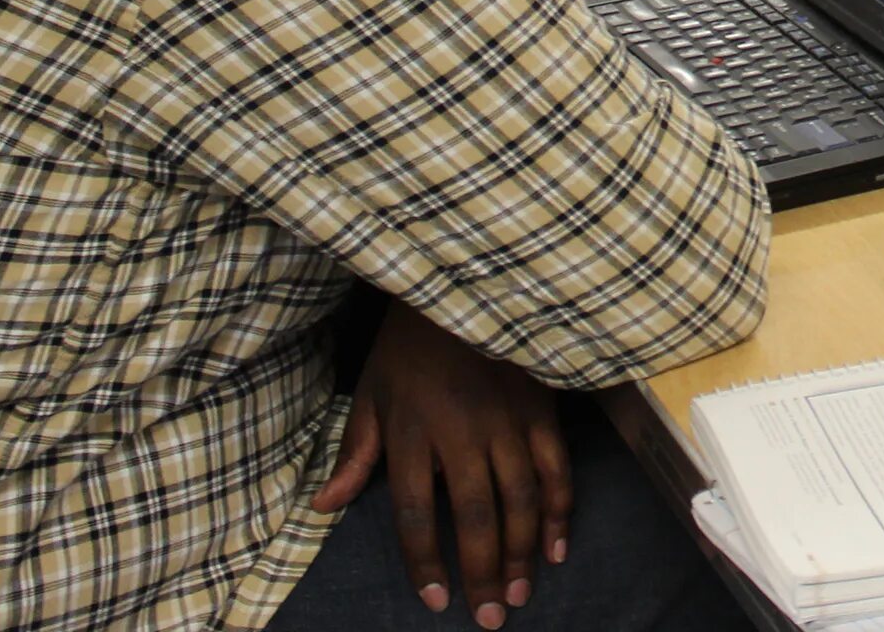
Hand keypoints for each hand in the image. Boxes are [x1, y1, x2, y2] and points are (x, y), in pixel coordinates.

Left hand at [312, 302, 571, 627]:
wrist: (459, 284)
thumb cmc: (409, 344)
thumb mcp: (372, 391)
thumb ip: (355, 451)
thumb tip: (324, 506)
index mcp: (412, 430)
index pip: (415, 511)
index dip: (426, 561)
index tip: (437, 601)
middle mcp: (461, 430)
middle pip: (475, 513)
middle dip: (484, 570)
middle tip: (492, 616)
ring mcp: (506, 419)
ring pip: (519, 496)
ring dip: (523, 550)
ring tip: (523, 592)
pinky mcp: (540, 406)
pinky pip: (555, 466)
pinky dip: (559, 508)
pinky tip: (557, 545)